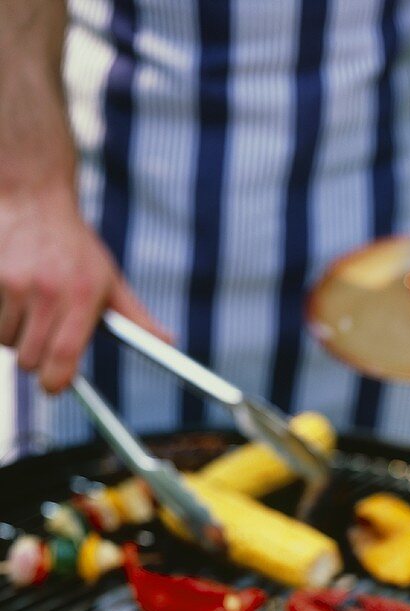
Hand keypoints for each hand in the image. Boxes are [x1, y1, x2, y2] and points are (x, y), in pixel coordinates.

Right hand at [0, 185, 165, 392]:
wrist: (34, 199)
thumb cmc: (76, 248)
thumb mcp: (110, 279)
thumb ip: (136, 318)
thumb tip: (169, 341)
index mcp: (83, 298)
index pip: (64, 356)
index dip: (57, 381)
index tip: (54, 387)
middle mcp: (48, 292)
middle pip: (29, 358)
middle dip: (34, 358)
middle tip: (40, 341)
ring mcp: (13, 283)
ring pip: (5, 341)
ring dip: (13, 335)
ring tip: (26, 310)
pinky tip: (9, 298)